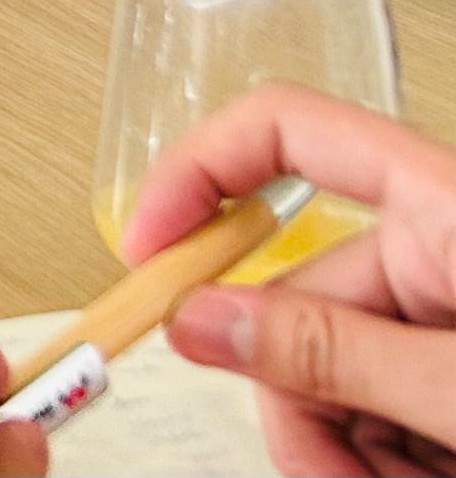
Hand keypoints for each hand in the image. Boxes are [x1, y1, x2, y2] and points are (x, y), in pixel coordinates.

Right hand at [124, 84, 455, 477]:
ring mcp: (448, 309)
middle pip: (299, 292)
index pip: (285, 131)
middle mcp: (439, 244)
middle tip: (323, 467)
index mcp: (444, 201)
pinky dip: (373, 454)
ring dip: (333, 440)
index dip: (199, 176)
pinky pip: (372, 401)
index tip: (147, 256)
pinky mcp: (451, 369)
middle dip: (293, 392)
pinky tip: (407, 477)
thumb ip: (334, 350)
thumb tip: (200, 319)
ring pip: (327, 362)